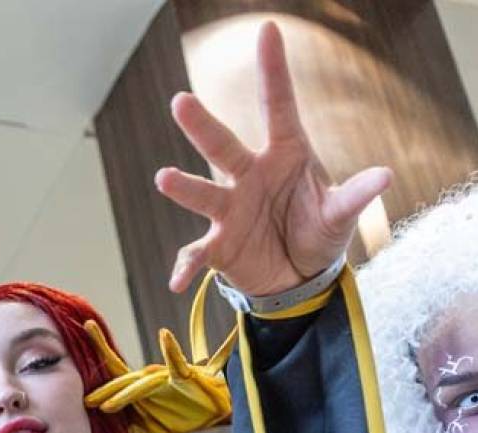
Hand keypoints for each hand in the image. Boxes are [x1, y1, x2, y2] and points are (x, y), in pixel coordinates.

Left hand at [81, 311, 232, 432]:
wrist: (211, 411)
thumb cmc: (177, 416)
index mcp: (135, 391)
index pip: (110, 381)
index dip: (94, 380)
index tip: (73, 376)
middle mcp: (146, 380)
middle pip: (121, 382)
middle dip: (104, 392)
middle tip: (86, 402)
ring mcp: (164, 377)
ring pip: (143, 382)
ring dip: (127, 391)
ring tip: (109, 405)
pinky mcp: (184, 376)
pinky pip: (177, 362)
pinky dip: (171, 350)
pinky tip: (164, 336)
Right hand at [156, 20, 391, 295]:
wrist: (297, 273)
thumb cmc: (318, 231)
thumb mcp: (340, 213)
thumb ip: (355, 196)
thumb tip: (384, 177)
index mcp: (283, 156)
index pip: (277, 107)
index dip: (272, 71)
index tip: (266, 32)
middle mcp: (249, 176)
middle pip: (223, 147)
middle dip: (202, 126)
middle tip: (181, 101)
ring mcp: (229, 210)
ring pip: (203, 194)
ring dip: (185, 187)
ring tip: (165, 178)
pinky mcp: (217, 245)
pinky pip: (196, 253)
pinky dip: (184, 266)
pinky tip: (176, 282)